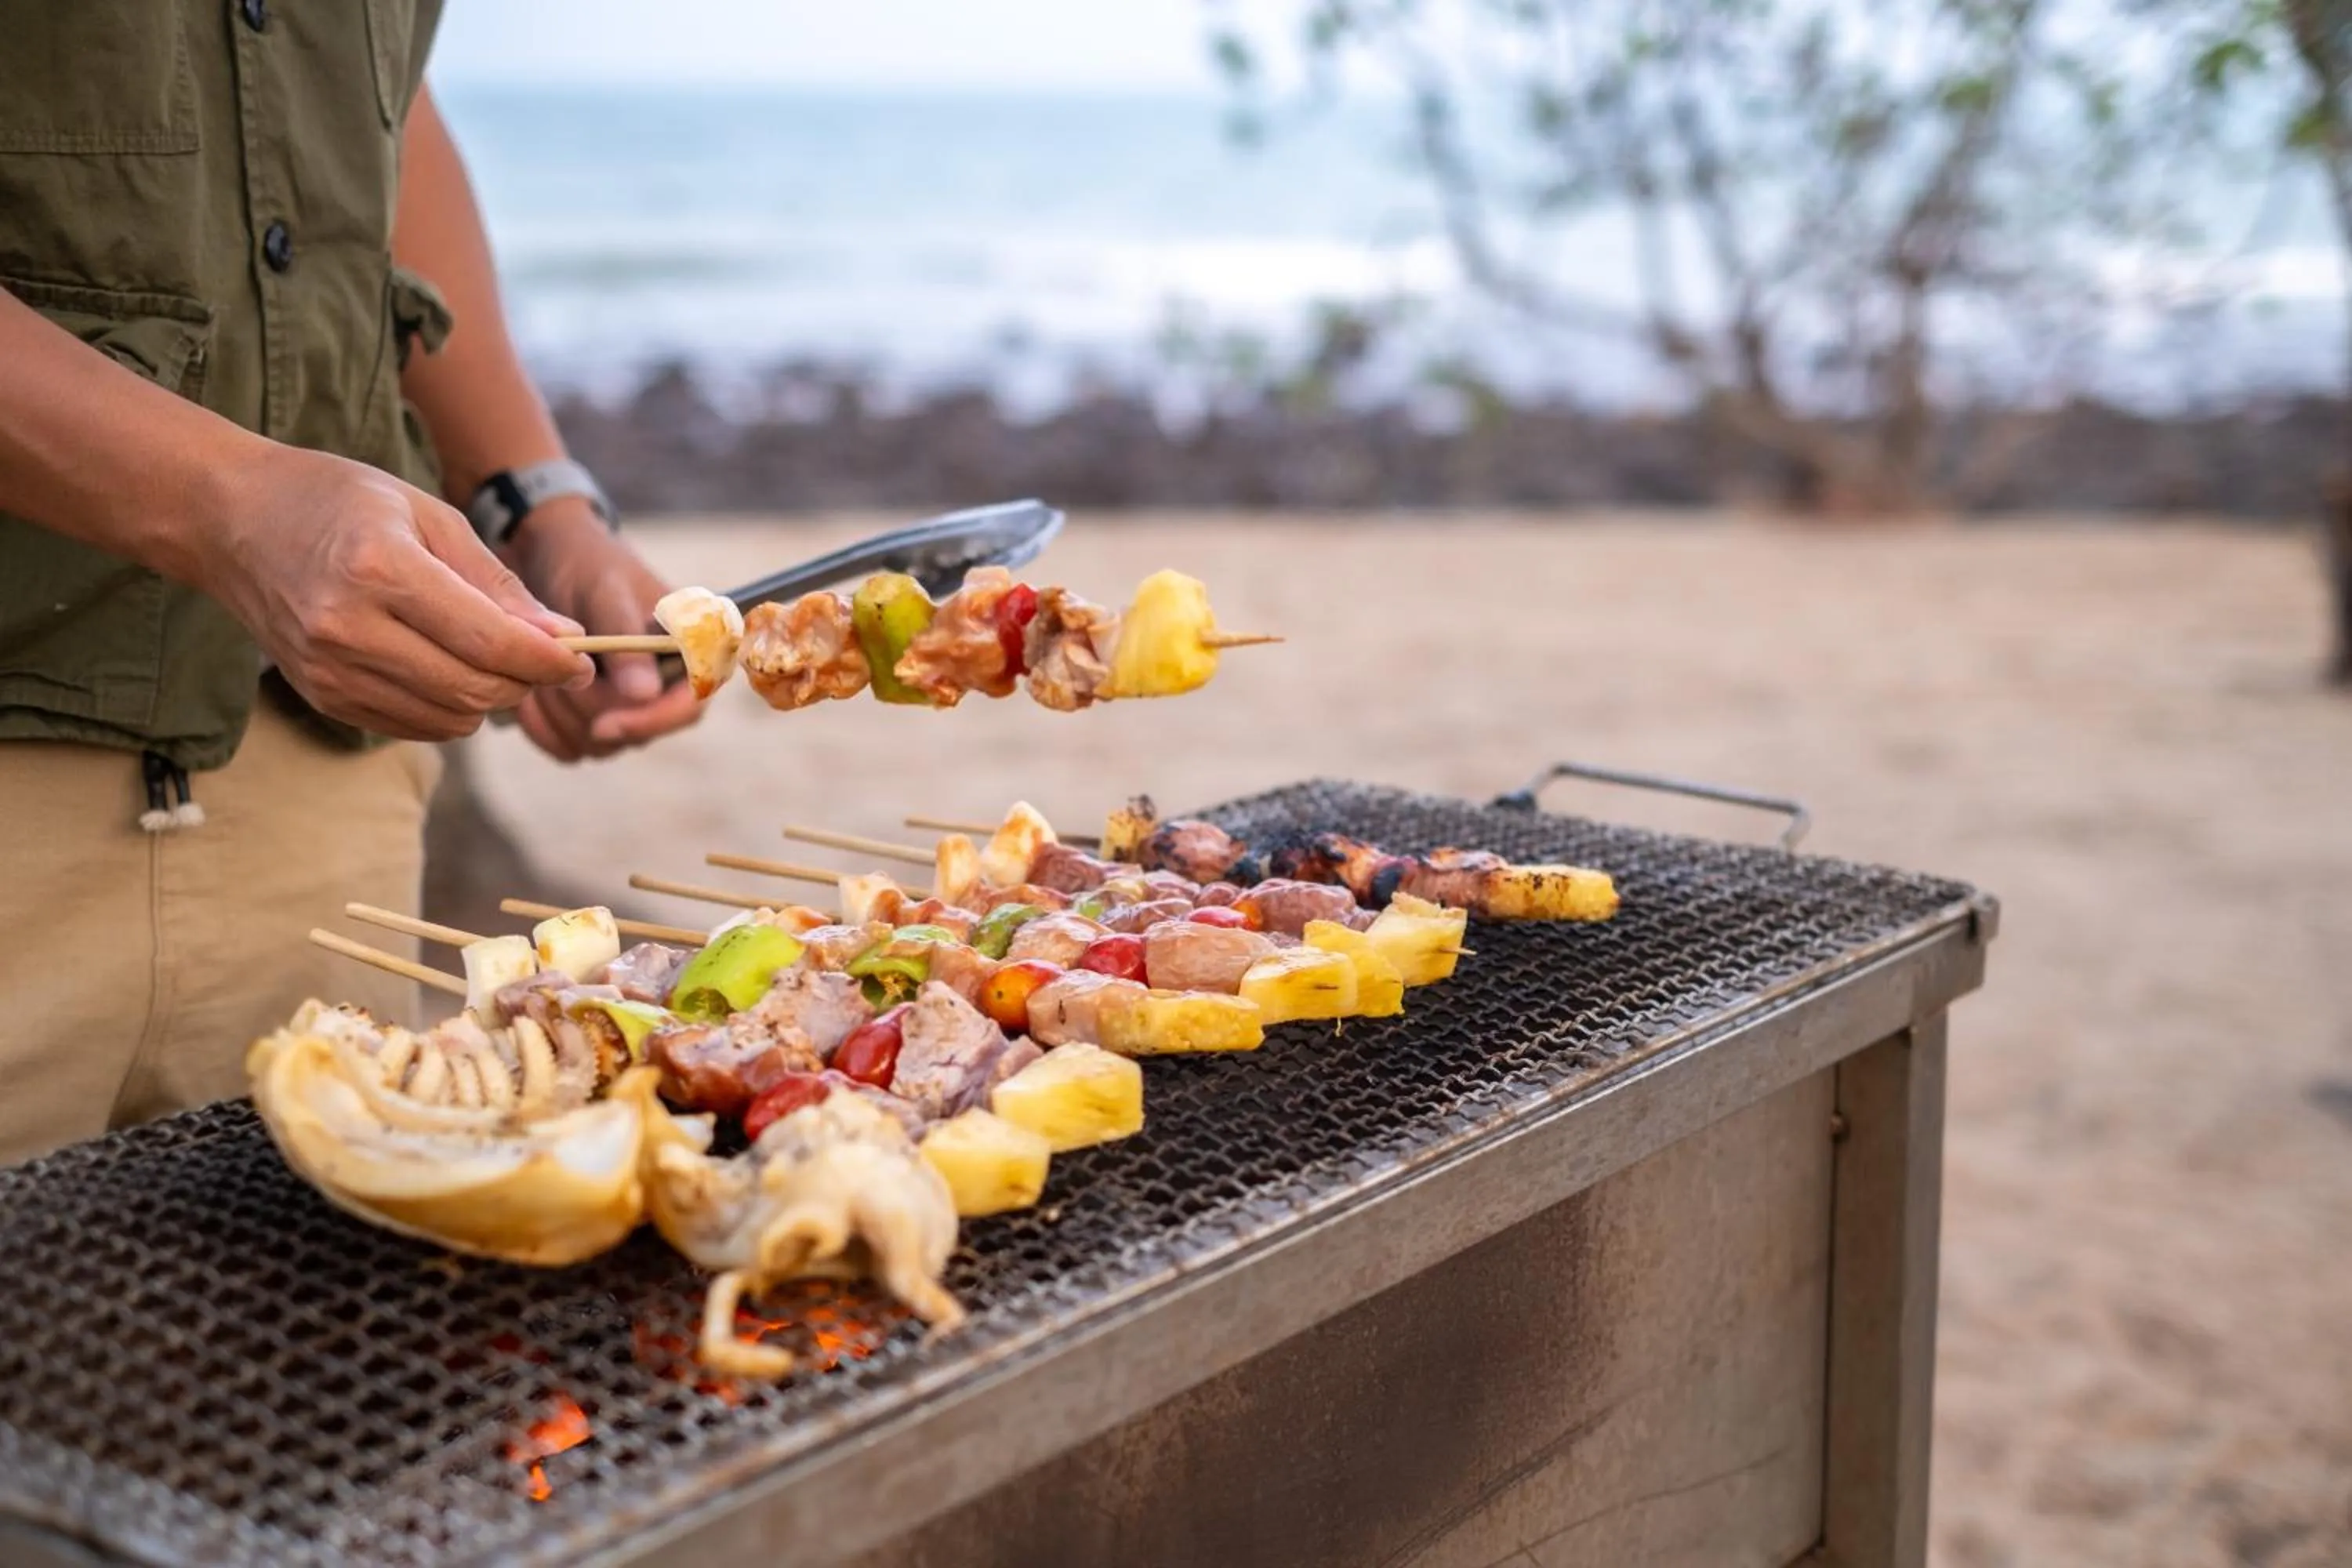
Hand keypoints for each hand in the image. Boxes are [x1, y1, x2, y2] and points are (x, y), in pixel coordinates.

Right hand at [195, 444, 592, 739]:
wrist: (232, 520)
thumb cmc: (338, 501)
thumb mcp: (427, 514)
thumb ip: (496, 582)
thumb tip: (561, 638)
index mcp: (380, 570)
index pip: (489, 642)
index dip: (549, 661)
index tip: (583, 660)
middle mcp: (348, 628)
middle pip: (474, 690)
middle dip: (528, 683)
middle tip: (553, 661)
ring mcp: (328, 670)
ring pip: (449, 719)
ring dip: (491, 699)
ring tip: (499, 659)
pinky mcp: (321, 696)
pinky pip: (413, 726)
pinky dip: (449, 710)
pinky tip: (451, 670)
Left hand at [504, 498, 704, 760]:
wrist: (542, 555)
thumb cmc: (584, 563)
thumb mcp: (603, 593)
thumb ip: (625, 641)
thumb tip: (644, 694)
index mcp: (685, 649)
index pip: (689, 706)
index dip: (650, 722)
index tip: (603, 724)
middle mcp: (662, 683)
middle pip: (636, 731)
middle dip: (586, 707)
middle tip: (551, 669)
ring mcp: (626, 704)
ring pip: (598, 744)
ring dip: (558, 715)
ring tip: (534, 673)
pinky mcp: (591, 715)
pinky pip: (569, 747)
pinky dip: (542, 728)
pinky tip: (527, 696)